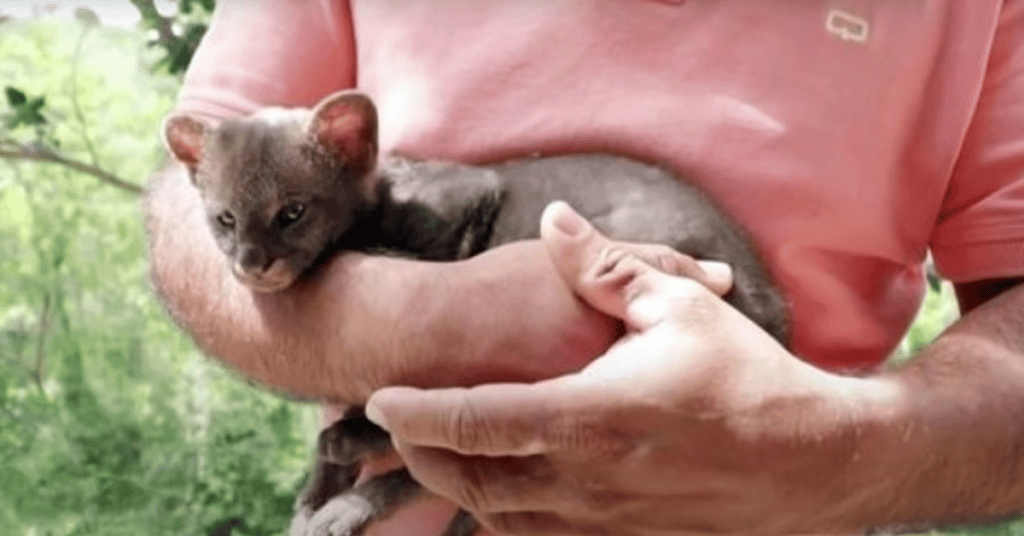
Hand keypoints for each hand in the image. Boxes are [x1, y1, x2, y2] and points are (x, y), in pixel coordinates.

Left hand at [366, 202, 900, 534]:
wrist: (815, 463)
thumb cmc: (749, 378)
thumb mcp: (681, 307)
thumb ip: (607, 267)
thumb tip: (555, 221)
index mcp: (586, 415)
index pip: (472, 421)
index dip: (415, 412)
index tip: (379, 398)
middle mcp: (584, 479)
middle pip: (470, 481)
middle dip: (421, 458)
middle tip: (397, 429)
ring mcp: (604, 520)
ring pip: (500, 518)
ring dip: (457, 491)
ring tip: (438, 460)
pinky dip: (508, 519)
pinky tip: (504, 495)